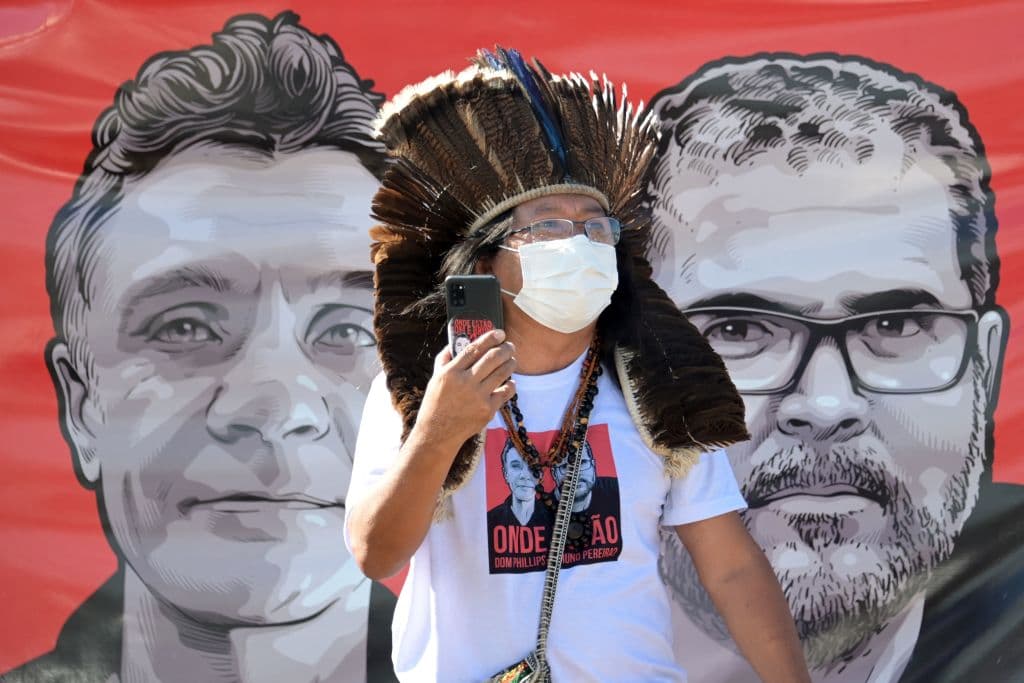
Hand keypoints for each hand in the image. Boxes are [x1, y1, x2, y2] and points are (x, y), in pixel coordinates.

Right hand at [413, 330, 516, 449]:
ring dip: (511, 363)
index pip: (474, 348)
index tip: (499, 333)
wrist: (438, 433)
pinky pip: (506, 392)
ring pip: (502, 373)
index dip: (489, 338)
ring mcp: (478, 397)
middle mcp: (465, 383)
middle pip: (493, 358)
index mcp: (451, 372)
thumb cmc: (435, 404)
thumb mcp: (435, 379)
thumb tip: (455, 344)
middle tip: (510, 346)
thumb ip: (444, 360)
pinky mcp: (487, 410)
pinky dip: (511, 385)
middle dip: (506, 349)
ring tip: (512, 361)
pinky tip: (510, 382)